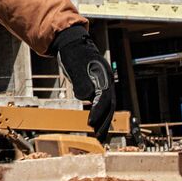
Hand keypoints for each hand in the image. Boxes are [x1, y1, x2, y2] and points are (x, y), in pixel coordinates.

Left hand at [53, 25, 116, 141]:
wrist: (72, 43)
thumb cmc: (72, 53)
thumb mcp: (75, 66)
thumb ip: (81, 82)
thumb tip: (87, 98)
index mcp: (103, 75)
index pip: (104, 98)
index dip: (98, 112)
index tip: (91, 124)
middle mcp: (106, 80)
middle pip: (109, 105)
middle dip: (104, 122)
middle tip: (99, 137)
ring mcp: (103, 84)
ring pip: (107, 106)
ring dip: (103, 122)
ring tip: (99, 137)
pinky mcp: (97, 87)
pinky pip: (101, 104)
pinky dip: (98, 114)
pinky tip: (94, 124)